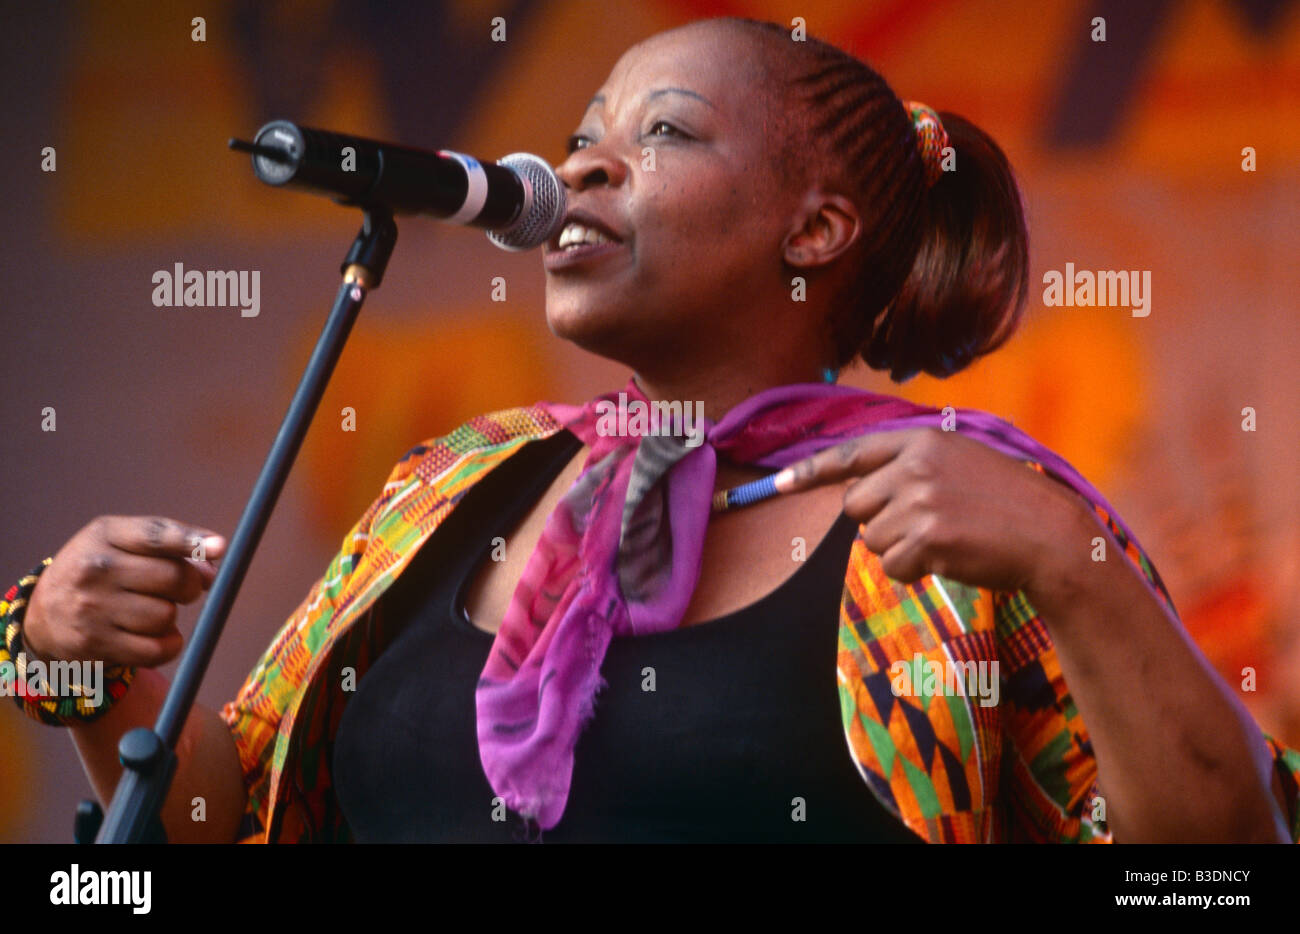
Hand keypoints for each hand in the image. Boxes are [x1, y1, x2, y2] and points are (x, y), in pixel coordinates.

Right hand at [22, 516, 226, 667]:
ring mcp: (92, 608)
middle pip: (173, 578)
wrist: (44, 614)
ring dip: (170, 616)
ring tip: (151, 611)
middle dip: (191, 586)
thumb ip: (169, 543)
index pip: (154, 535)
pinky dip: (168, 645)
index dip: (190, 541)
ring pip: (166, 615)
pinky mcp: (95, 644)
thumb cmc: (101, 571)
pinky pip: (156, 649)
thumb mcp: (122, 542)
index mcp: (105, 535)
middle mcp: (95, 569)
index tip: (220, 547)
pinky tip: (157, 637)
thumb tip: (213, 564)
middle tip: (185, 589)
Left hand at [775, 428, 1093, 594]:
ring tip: (946, 541)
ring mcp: (920, 500)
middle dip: (880, 524)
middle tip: (925, 527)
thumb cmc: (1008, 505)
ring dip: (901, 550)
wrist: (1052, 537)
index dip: (813, 470)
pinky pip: (892, 566)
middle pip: (856, 506)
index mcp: (923, 440)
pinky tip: (949, 560)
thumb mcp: (962, 462)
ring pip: (871, 540)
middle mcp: (916, 464)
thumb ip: (913, 466)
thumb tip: (860, 497)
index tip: (780, 483)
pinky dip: (914, 572)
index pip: (854, 453)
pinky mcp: (927, 537)